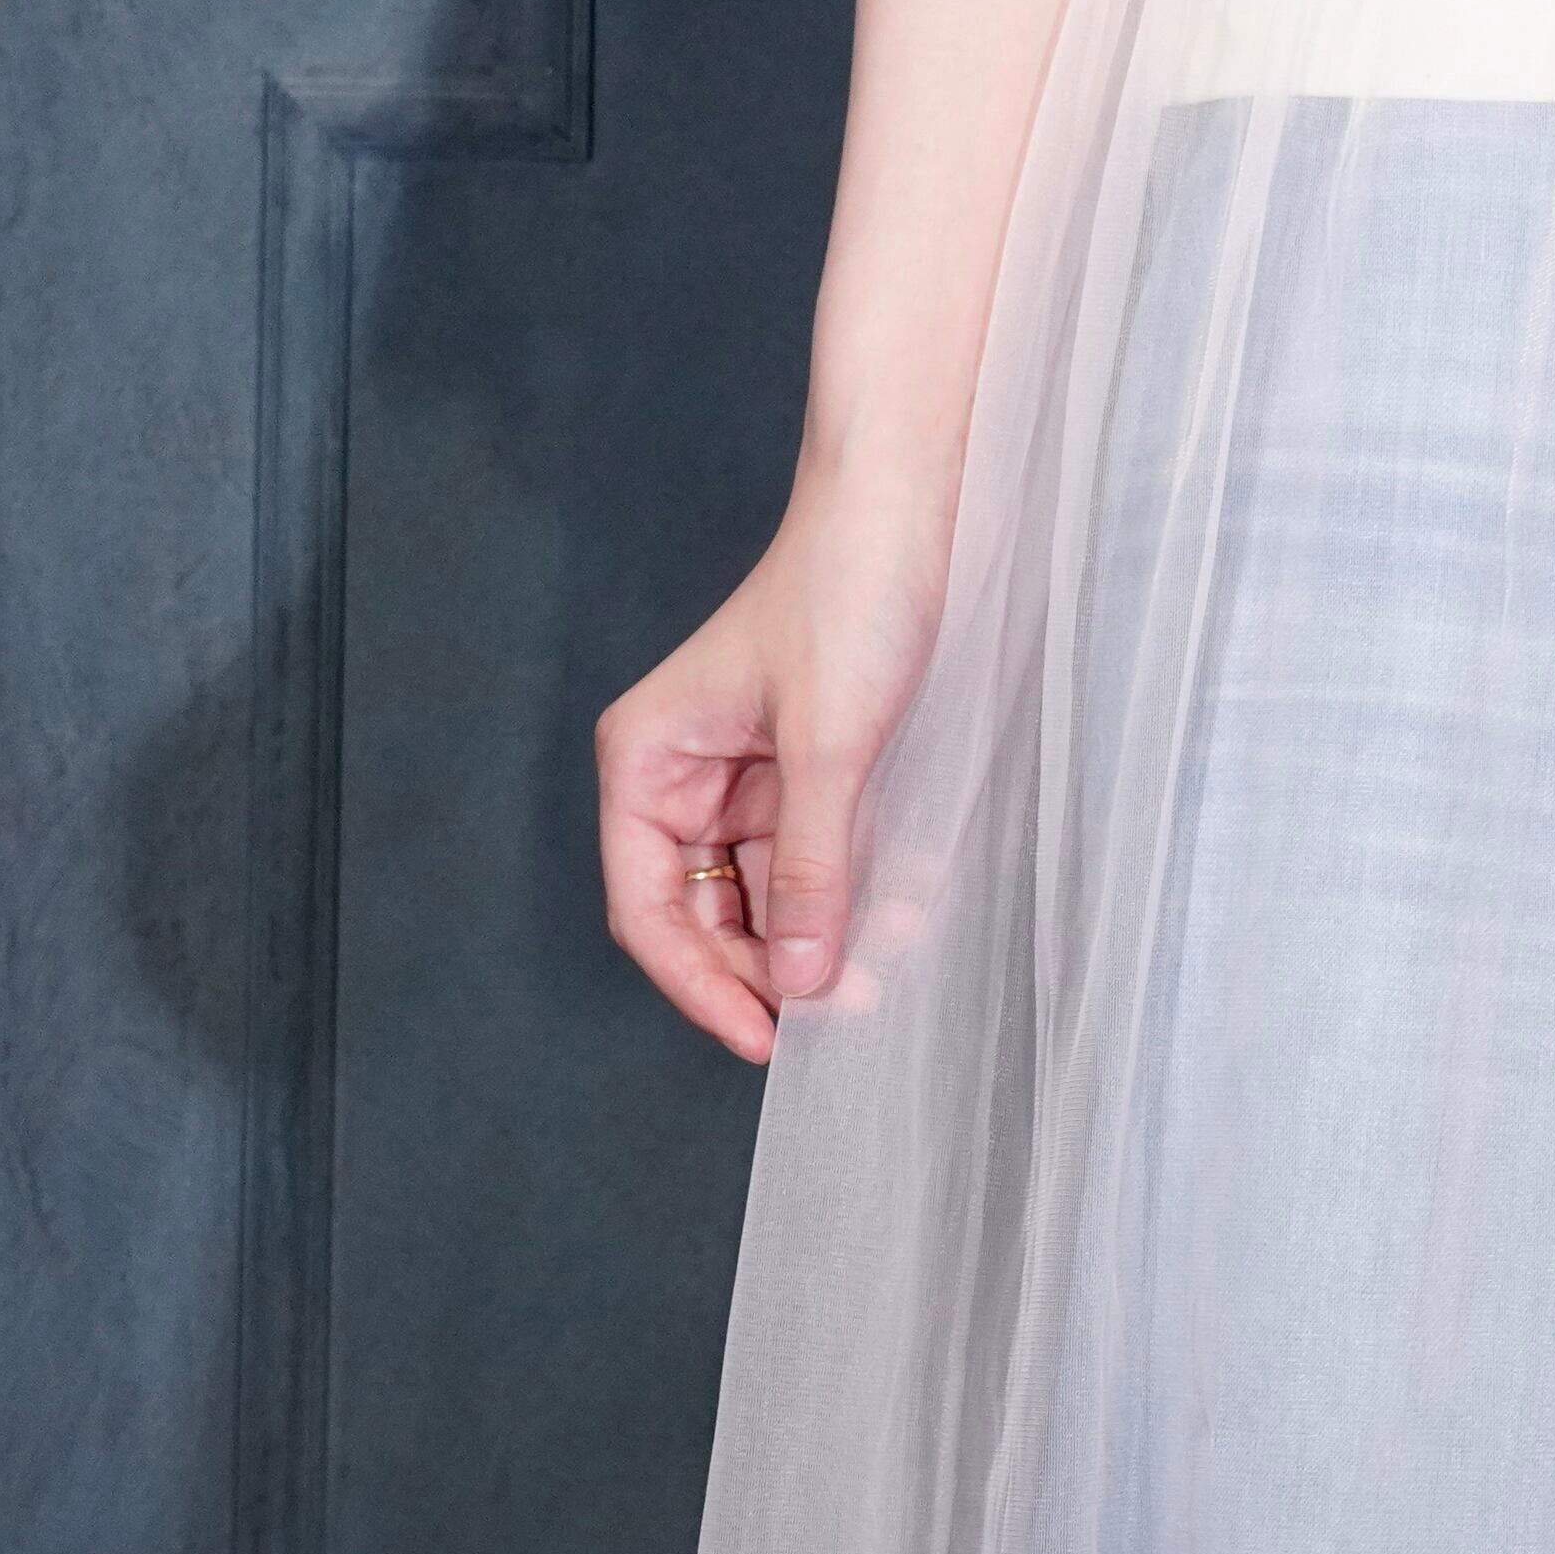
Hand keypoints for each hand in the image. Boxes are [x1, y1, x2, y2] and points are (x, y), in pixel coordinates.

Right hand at [594, 491, 953, 1059]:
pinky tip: (902, 914)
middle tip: (846, 1011)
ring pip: (767, 893)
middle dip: (773, 966)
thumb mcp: (829, 748)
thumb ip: (810, 867)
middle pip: (705, 913)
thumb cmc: (846, 600)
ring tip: (887, 966)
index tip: (762, 1041)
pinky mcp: (804, 769)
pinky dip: (852, 890)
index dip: (700, 984)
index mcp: (647, 764)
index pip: (648, 909)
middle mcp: (681, 777)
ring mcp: (744, 777)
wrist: (908, 512)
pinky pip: (815, 856)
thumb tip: (798, 979)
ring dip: (823, 934)